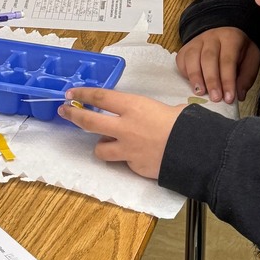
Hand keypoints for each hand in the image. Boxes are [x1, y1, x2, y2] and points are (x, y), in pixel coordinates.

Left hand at [58, 88, 185, 179]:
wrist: (194, 152)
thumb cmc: (185, 125)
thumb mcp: (170, 109)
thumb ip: (154, 111)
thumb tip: (164, 113)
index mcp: (134, 107)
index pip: (100, 97)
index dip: (82, 94)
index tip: (71, 94)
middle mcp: (125, 127)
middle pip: (89, 121)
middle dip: (73, 116)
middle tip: (65, 112)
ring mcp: (126, 149)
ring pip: (100, 149)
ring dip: (101, 144)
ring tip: (108, 142)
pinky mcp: (133, 166)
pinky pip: (123, 161)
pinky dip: (126, 158)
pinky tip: (138, 156)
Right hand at [176, 28, 259, 103]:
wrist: (225, 35)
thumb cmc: (239, 51)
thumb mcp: (251, 60)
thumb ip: (247, 77)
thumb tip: (239, 95)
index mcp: (230, 38)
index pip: (228, 60)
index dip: (228, 80)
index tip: (229, 98)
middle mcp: (212, 37)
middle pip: (208, 58)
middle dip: (211, 80)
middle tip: (215, 98)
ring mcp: (196, 41)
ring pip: (192, 57)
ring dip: (195, 77)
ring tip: (200, 93)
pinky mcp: (186, 48)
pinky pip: (182, 60)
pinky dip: (185, 74)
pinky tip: (193, 85)